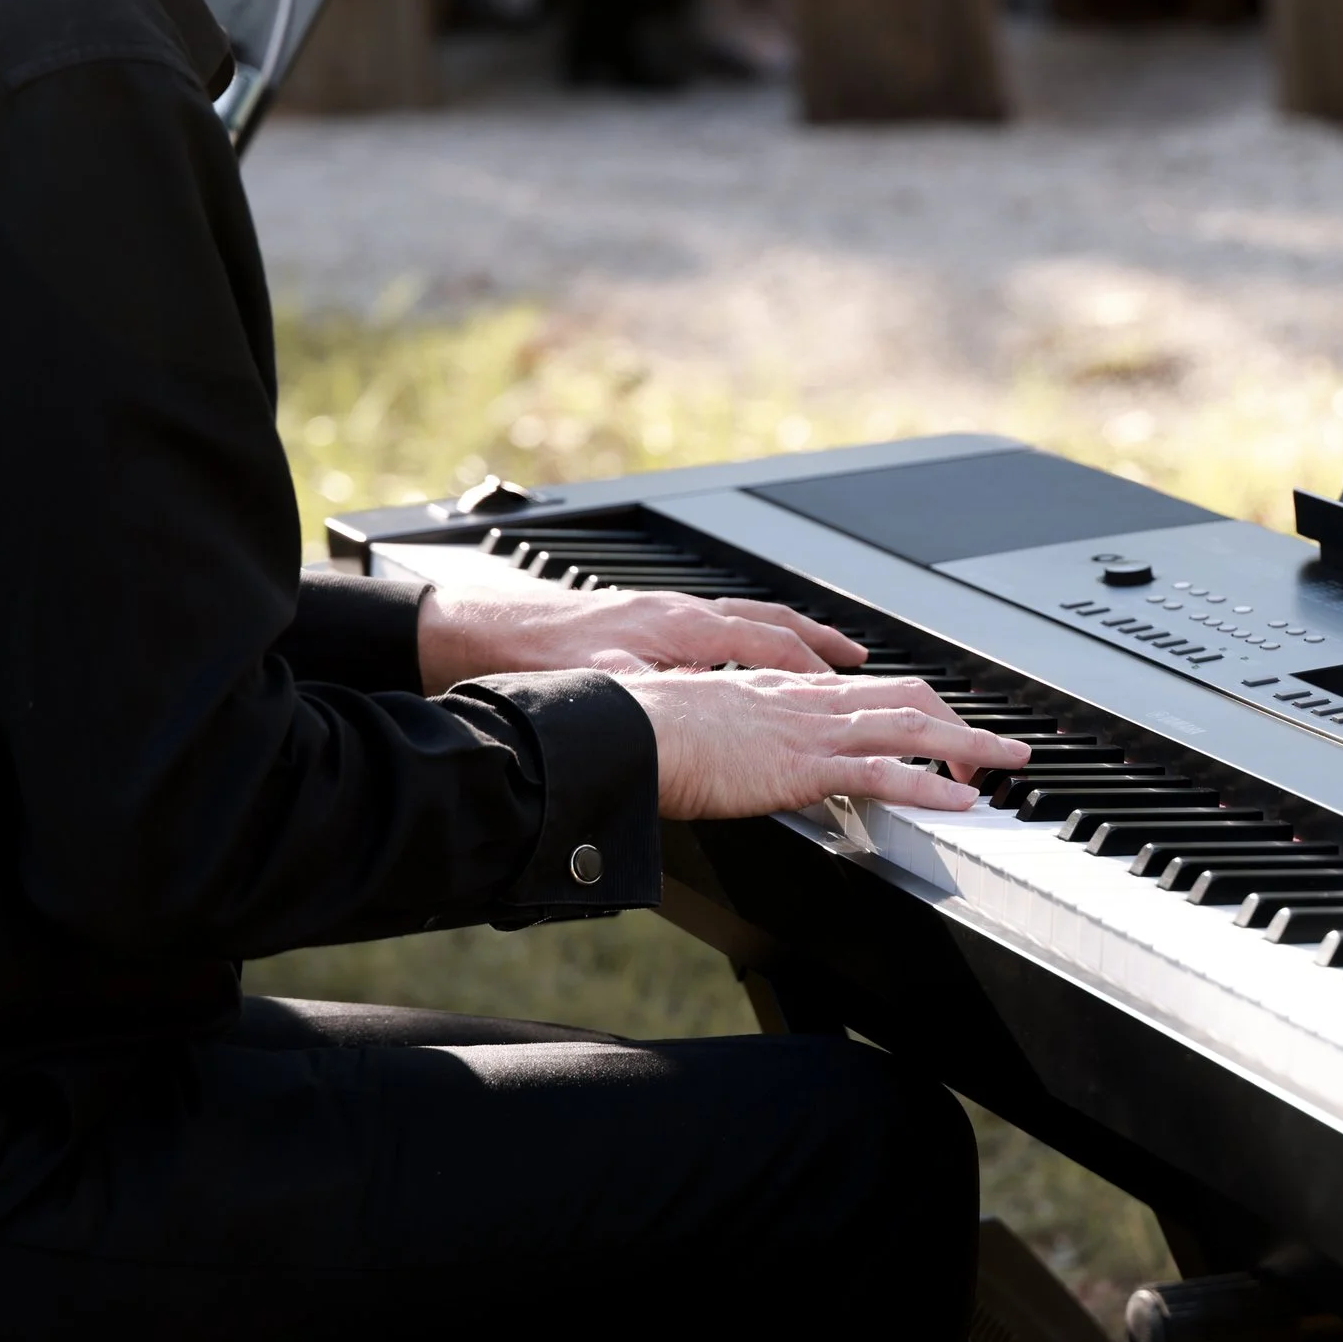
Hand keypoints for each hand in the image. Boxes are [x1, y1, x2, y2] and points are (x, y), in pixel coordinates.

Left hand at [418, 587, 865, 693]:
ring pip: (747, 619)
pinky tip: (751, 659)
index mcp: (680, 628)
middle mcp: (680, 613)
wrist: (483, 633)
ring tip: (825, 653)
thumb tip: (700, 728)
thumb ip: (659, 707)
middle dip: (820, 646)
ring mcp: (665, 614)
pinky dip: (750, 639)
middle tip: (859, 662)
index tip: (849, 689)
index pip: (770, 647)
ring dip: (791, 637)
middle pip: (771, 625)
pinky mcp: (645, 621)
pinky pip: (719, 624)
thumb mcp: (608, 693)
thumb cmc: (539, 660)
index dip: (814, 670)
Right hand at [623, 669, 1032, 819]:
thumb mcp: (705, 728)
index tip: (943, 726)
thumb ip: (737, 738)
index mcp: (785, 693)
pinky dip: (930, 787)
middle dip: (960, 723)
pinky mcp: (802, 766)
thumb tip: (743, 757)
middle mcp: (808, 703)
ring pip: (911, 728)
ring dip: (968, 747)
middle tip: (997, 749)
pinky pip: (882, 774)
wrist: (624, 729)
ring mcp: (810, 732)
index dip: (915, 706)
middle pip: (906, 699)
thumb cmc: (649, 734)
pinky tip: (963, 800)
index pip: (867, 691)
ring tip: (1007, 765)